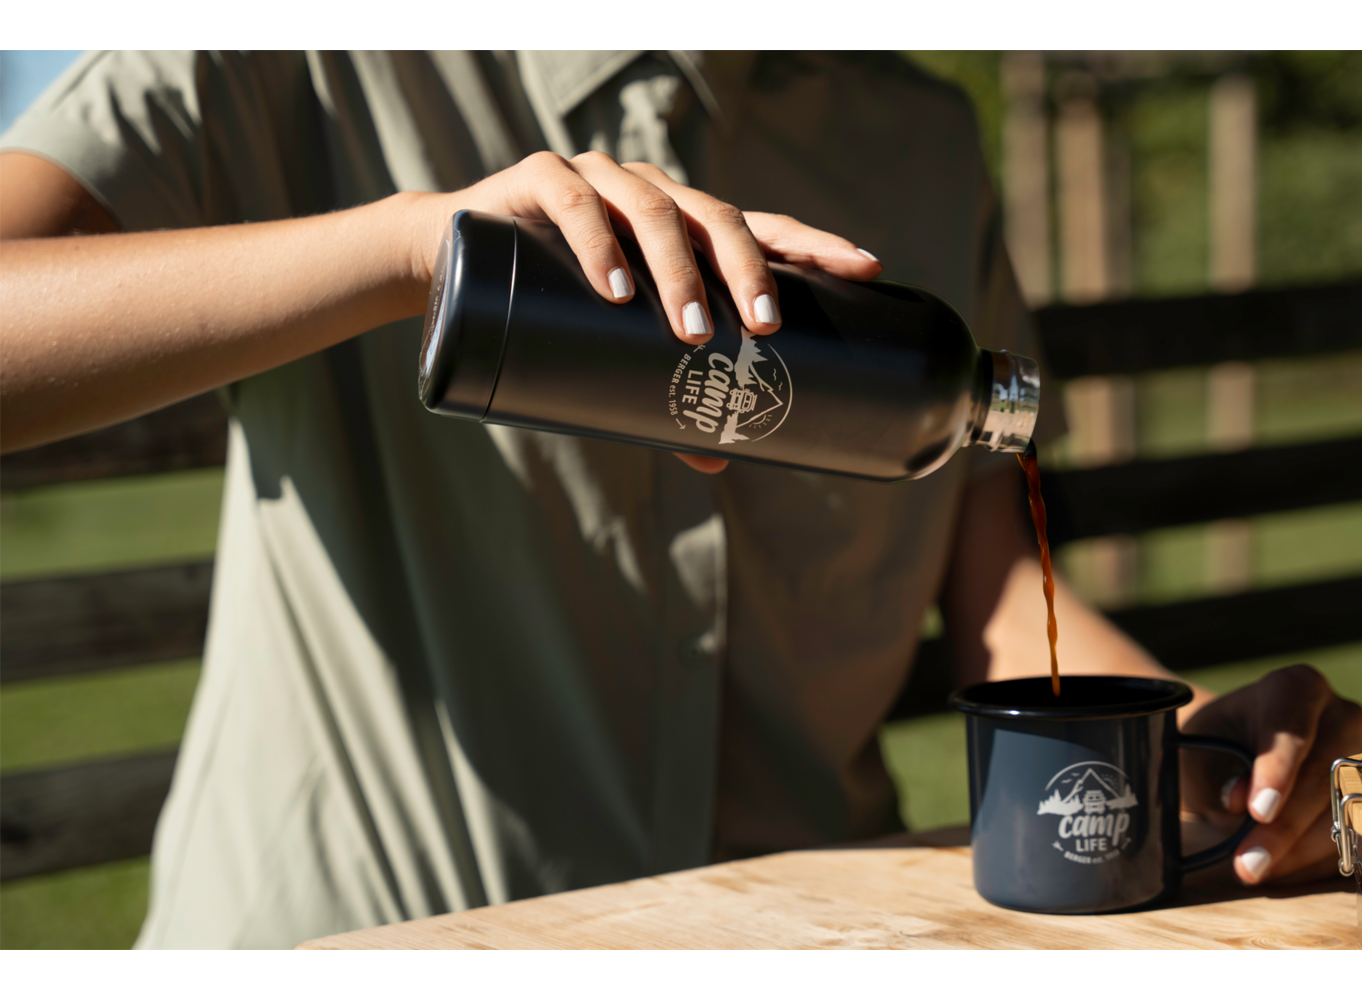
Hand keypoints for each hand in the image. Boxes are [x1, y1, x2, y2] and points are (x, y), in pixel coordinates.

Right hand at [404, 153, 880, 473]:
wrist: (450, 267)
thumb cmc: (552, 308)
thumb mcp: (612, 350)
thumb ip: (660, 394)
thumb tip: (719, 461)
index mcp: (684, 225)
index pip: (763, 227)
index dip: (815, 245)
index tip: (867, 269)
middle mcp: (653, 192)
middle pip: (716, 216)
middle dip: (747, 270)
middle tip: (763, 327)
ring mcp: (600, 179)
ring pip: (653, 208)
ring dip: (678, 270)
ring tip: (691, 330)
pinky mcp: (541, 179)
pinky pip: (577, 203)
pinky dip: (598, 244)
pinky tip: (614, 287)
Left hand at [1180, 664, 1361, 884]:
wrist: (1234, 753)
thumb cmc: (1213, 746)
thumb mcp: (1198, 753)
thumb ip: (1216, 773)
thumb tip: (1239, 800)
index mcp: (1296, 687)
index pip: (1292, 726)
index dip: (1278, 769)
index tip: (1259, 810)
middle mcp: (1341, 715)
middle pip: (1323, 775)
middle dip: (1285, 825)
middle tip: (1248, 863)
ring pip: (1344, 810)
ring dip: (1299, 850)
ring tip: (1254, 869)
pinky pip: (1353, 834)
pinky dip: (1313, 858)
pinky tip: (1278, 868)